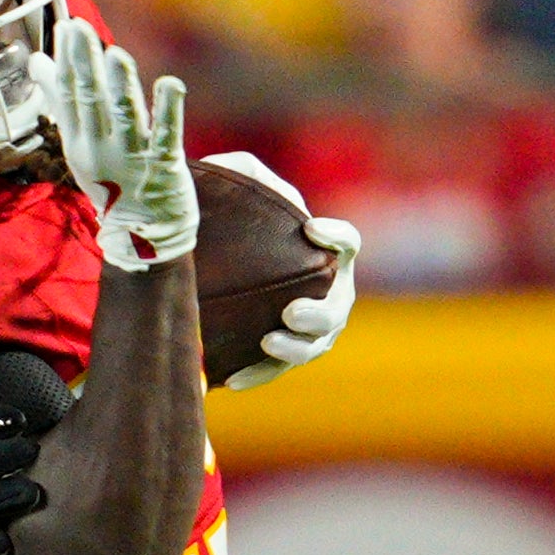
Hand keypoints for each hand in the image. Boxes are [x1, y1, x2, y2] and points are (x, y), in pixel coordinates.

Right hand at [53, 17, 195, 270]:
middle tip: (81, 29)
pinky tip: (170, 83)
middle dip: (86, 65)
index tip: (66, 28)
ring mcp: (132, 159)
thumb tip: (37, 61)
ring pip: (124, 117)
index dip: (68, 62)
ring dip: (120, 86)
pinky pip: (167, 136)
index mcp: (79, 142)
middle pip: (92, 102)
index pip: (70, 97)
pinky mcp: (165, 167)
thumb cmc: (109, 179)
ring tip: (115, 55)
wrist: (141, 235)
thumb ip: (60, 100)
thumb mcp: (78, 144)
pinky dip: (168, 110)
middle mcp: (101, 150)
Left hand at [197, 152, 359, 389]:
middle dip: (319, 314)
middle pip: (336, 309)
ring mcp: (307, 329)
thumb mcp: (233, 183)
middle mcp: (328, 293)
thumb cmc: (229, 216)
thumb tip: (259, 187)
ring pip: (313, 347)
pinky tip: (230, 380)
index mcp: (326, 254)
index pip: (347, 242)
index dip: (337, 237)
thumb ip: (248, 174)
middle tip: (291, 311)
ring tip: (268, 341)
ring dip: (294, 348)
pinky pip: (271, 371)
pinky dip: (255, 375)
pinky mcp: (277, 355)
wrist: (207, 265)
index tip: (310, 229)